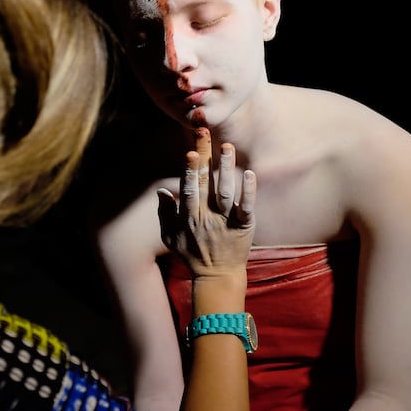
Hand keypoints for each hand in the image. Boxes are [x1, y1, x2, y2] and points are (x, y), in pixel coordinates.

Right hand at [158, 127, 255, 277]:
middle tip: (204, 134)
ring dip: (226, 168)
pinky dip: (248, 190)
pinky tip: (249, 173)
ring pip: (226, 191)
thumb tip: (161, 191)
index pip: (188, 189)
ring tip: (227, 147)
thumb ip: (165, 214)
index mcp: (188, 217)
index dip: (189, 170)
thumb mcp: (170, 237)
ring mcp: (226, 222)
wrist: (218, 276)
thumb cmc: (192, 255)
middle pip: (205, 183)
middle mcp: (206, 217)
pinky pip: (246, 207)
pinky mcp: (244, 226)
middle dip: (205, 157)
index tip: (190, 152)